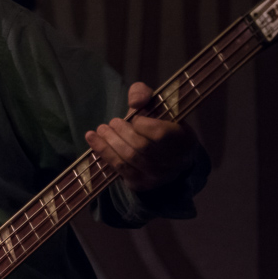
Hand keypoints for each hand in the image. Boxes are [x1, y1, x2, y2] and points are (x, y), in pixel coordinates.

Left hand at [84, 82, 198, 191]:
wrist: (165, 157)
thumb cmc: (159, 125)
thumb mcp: (156, 105)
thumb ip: (144, 94)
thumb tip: (135, 102)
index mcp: (184, 140)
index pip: (160, 134)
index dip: (142, 125)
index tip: (134, 118)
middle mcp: (175, 162)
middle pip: (141, 147)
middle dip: (121, 132)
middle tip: (112, 122)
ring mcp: (158, 177)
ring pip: (129, 158)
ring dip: (109, 142)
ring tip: (101, 129)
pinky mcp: (141, 184)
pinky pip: (119, 168)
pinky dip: (103, 152)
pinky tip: (93, 139)